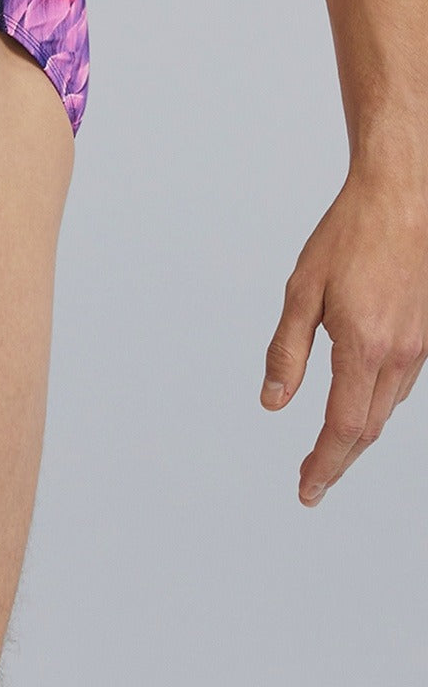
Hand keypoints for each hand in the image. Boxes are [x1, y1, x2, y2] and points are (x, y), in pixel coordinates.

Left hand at [260, 166, 427, 505]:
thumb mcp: (302, 292)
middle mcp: (399, 354)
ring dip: (358, 435)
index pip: (342, 428)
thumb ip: (287, 352)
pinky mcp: (427, 333)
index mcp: (364, 346)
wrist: (405, 196)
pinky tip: (361, 405)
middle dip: (338, 461)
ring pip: (386, 408)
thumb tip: (274, 402)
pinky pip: (401, 384)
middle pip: (367, 428)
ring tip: (330, 453)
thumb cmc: (352, 234)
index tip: (307, 490)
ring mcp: (420, 345)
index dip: (324, 466)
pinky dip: (377, 405)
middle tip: (311, 482)